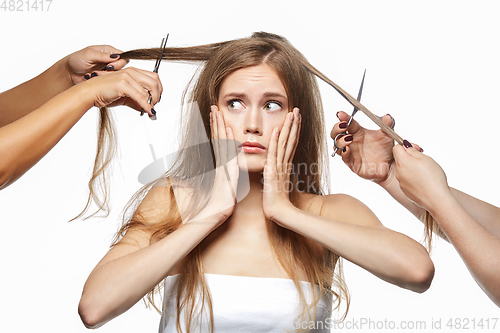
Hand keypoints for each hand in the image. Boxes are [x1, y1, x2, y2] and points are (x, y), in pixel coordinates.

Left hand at [63, 45, 128, 84]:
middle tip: (102, 71)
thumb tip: (116, 56)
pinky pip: (112, 82)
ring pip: (118, 75)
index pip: (122, 56)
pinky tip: (95, 78)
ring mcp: (108, 70)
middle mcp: (110, 60)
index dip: (119, 62)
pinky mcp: (106, 79)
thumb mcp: (88, 55)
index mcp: (108, 51)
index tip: (109, 66)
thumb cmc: (76, 61)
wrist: (68, 73)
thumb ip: (103, 56)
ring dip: (107, 76)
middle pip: (122, 66)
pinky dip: (104, 81)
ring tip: (95, 74)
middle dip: (113, 70)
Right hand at [81, 67, 161, 116]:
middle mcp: (131, 72)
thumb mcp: (125, 97)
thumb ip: (137, 101)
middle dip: (157, 95)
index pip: (153, 77)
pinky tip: (148, 111)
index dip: (159, 89)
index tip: (157, 99)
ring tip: (150, 110)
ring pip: (148, 90)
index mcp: (132, 71)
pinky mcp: (122, 84)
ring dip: (152, 102)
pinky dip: (146, 106)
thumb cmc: (104, 93)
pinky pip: (140, 97)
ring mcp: (126, 77)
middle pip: (154, 81)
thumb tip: (149, 109)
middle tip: (154, 105)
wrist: (90, 93)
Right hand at [197, 106, 238, 222]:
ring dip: (219, 126)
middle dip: (216, 122)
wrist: (214, 215)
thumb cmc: (221, 204)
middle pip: (217, 138)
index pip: (219, 143)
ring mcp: (221, 167)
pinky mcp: (226, 173)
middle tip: (214, 107)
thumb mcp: (226, 187)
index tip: (217, 116)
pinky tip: (228, 132)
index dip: (218, 129)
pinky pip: (227, 154)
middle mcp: (220, 163)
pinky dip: (227, 142)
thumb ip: (227, 177)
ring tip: (217, 111)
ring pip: (220, 142)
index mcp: (221, 166)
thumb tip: (229, 172)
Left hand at [262, 108, 300, 221]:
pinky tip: (277, 129)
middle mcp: (284, 163)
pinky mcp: (272, 172)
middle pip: (291, 139)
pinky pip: (274, 153)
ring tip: (292, 113)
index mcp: (284, 165)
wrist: (278, 213)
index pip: (291, 143)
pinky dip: (275, 141)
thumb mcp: (276, 183)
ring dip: (289, 127)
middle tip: (297, 109)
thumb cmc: (276, 201)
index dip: (294, 130)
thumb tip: (273, 168)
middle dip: (294, 124)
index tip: (296, 118)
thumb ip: (276, 174)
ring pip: (285, 142)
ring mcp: (280, 167)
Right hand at [330, 111, 395, 183]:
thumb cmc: (385, 150)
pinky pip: (344, 157)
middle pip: (336, 133)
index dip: (343, 117)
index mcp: (358, 132)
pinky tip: (347, 149)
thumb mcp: (388, 135)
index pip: (347, 123)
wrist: (389, 165)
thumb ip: (387, 124)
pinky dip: (343, 152)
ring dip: (340, 141)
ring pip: (337, 145)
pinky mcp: (351, 163)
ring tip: (348, 139)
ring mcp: (350, 152)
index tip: (341, 114)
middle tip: (342, 126)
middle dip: (336, 128)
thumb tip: (387, 116)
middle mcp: (352, 141)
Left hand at [393, 144, 450, 210]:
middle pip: (400, 159)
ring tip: (425, 172)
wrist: (436, 199)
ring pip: (404, 170)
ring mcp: (401, 182)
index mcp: (402, 162)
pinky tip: (423, 181)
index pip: (396, 148)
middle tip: (423, 160)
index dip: (406, 147)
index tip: (416, 150)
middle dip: (410, 157)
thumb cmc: (433, 178)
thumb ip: (412, 151)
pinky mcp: (405, 190)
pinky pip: (407, 180)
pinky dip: (413, 178)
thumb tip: (405, 146)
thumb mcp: (425, 158)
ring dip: (412, 168)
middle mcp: (398, 172)